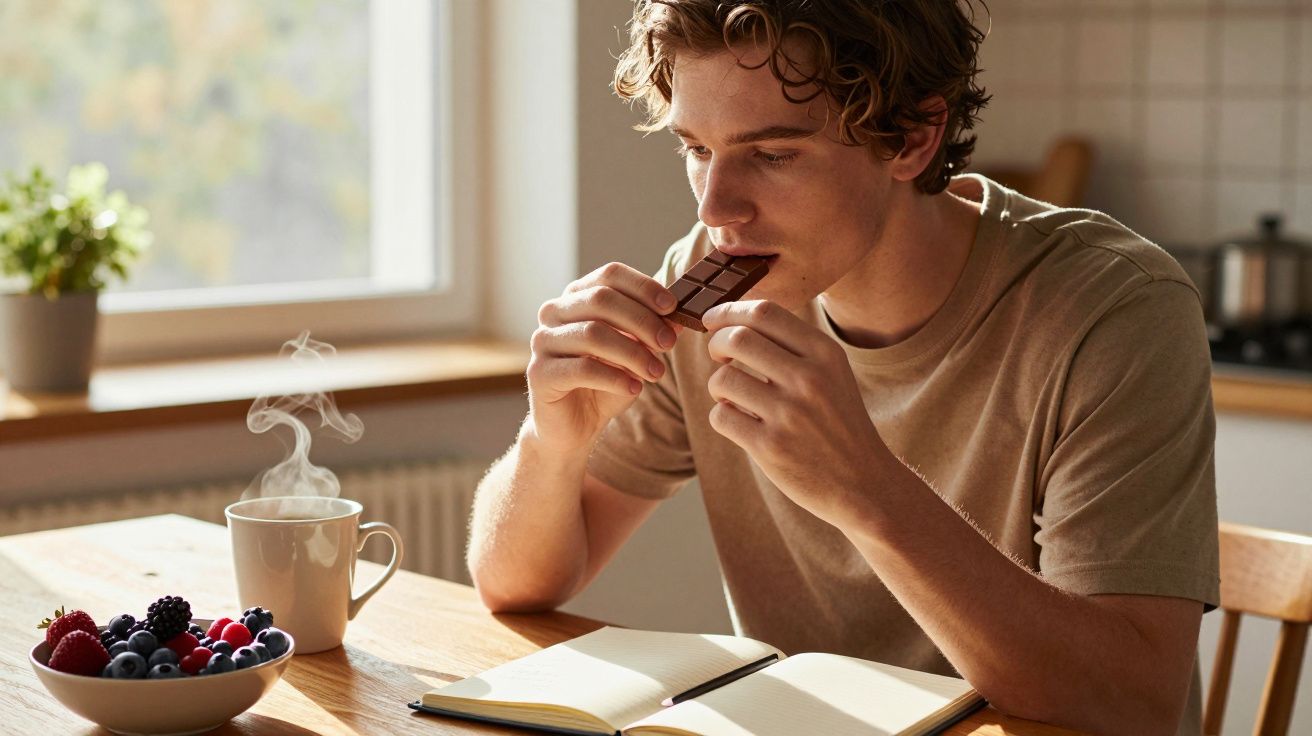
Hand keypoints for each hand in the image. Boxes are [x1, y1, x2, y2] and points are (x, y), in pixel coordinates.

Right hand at [526, 262, 683, 452]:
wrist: (574, 426)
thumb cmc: (605, 383)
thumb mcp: (635, 353)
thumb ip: (651, 332)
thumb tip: (678, 317)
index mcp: (577, 297)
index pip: (610, 275)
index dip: (643, 287)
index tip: (672, 307)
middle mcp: (554, 312)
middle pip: (601, 299)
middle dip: (642, 320)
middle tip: (668, 343)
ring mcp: (543, 341)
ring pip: (593, 333)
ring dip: (633, 353)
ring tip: (656, 373)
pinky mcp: (539, 373)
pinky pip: (582, 368)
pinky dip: (615, 378)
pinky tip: (634, 388)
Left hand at [702, 300, 889, 526]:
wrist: (865, 484)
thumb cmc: (840, 423)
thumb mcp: (833, 374)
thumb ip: (795, 346)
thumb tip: (735, 320)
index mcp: (826, 354)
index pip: (765, 312)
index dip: (729, 311)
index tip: (714, 319)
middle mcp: (809, 379)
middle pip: (737, 338)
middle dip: (715, 343)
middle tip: (718, 356)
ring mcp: (789, 414)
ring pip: (722, 379)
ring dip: (717, 385)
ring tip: (731, 395)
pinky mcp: (770, 447)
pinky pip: (721, 417)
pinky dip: (721, 415)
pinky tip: (738, 420)